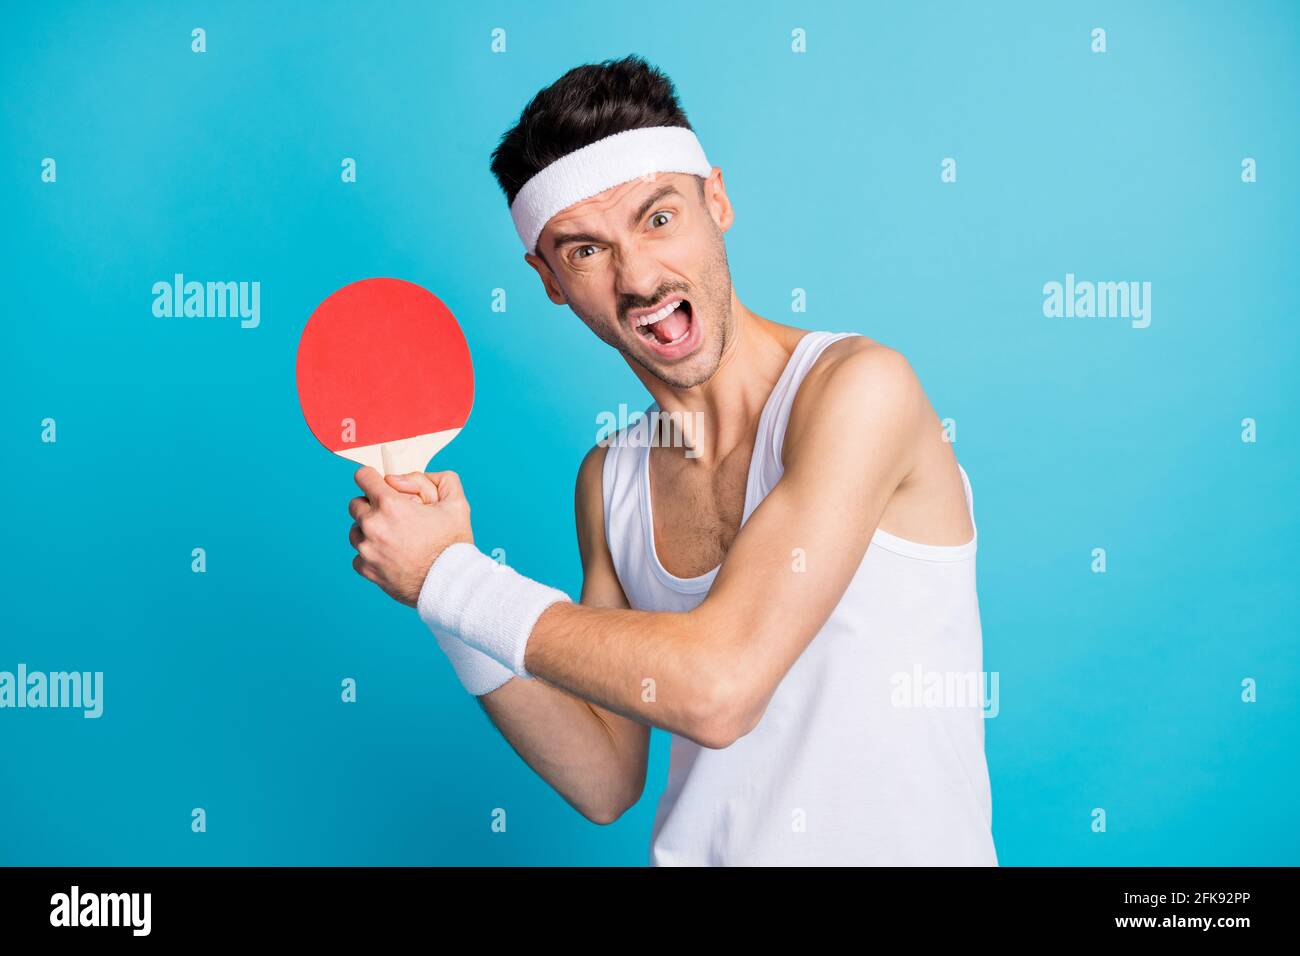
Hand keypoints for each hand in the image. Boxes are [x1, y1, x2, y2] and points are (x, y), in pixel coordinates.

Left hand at [347, 466, 474, 606]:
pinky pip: (358, 556)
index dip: (373, 479)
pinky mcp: (367, 570)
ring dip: (368, 530)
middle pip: (355, 504)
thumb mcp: (456, 503)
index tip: (382, 487)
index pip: (363, 477)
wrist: (450, 584)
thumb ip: (439, 479)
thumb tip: (406, 479)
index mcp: (390, 505)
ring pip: (355, 531)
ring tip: (393, 537)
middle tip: (394, 516)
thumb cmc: (453, 545)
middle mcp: (373, 526)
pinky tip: (390, 555)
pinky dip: (370, 554)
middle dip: (372, 505)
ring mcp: (367, 550)